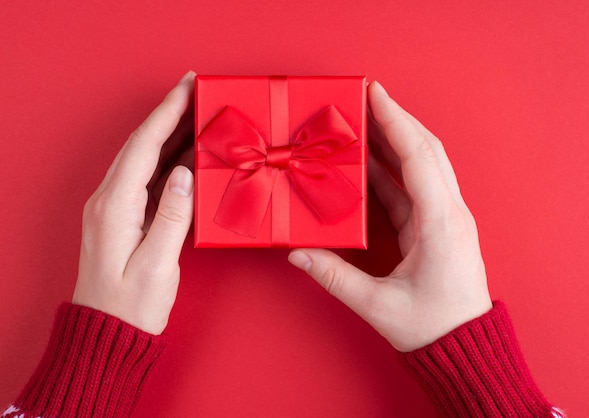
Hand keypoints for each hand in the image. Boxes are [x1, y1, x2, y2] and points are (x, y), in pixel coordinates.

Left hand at [72, 71, 195, 334]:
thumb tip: (185, 175)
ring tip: (198, 115)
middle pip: (142, 144)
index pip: (144, 146)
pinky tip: (187, 154)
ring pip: (144, 157)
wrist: (107, 331)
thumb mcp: (156, 265)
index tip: (187, 86)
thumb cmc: (131, 304)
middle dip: (169, 113)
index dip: (167, 112)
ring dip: (170, 133)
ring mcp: (115, 207)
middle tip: (196, 90)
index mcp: (116, 205)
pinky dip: (168, 159)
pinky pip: (147, 177)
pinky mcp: (124, 217)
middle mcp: (110, 199)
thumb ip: (172, 217)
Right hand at [288, 81, 491, 351]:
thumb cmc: (431, 327)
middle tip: (366, 97)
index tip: (375, 93)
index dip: (395, 121)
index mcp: (440, 224)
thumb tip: (297, 252)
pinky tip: (369, 160)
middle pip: (426, 150)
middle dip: (397, 119)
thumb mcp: (377, 304)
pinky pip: (414, 186)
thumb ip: (334, 276)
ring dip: (396, 139)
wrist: (465, 348)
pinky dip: (393, 168)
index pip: (418, 157)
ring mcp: (446, 217)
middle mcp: (449, 212)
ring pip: (424, 164)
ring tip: (365, 120)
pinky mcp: (437, 226)